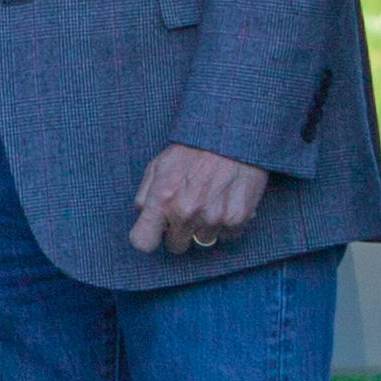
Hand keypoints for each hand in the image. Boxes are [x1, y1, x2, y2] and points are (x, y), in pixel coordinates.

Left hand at [128, 147, 270, 259]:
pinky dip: (226, 223)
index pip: (142, 242)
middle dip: (179, 232)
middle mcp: (185, 212)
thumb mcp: (158, 166)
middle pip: (176, 247)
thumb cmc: (192, 150)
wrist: (231, 134)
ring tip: (210, 200)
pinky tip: (226, 201)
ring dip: (205, 227)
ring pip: (203, 241)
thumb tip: (144, 218)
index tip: (156, 231)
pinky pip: (227, 235)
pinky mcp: (237, 218)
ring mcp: (212, 218)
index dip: (149, 237)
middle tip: (188, 210)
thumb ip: (145, 195)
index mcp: (161, 200)